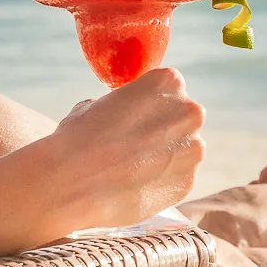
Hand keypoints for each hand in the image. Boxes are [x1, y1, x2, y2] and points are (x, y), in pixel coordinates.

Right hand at [48, 67, 205, 229]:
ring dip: (166, 155)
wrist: (73, 184)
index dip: (150, 101)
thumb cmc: (79, 138)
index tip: (135, 114)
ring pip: (184, 149)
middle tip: (134, 142)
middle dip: (163, 128)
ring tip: (132, 168)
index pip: (167, 85)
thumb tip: (119, 115)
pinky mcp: (188, 182)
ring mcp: (192, 149)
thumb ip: (120, 105)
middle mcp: (188, 112)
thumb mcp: (95, 104)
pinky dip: (163, 181)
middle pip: (181, 117)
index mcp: (167, 82)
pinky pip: (179, 177)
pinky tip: (137, 185)